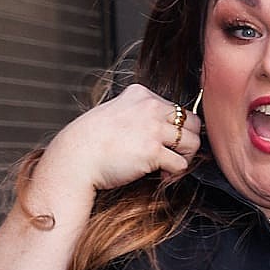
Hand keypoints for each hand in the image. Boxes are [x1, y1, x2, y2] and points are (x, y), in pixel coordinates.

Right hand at [44, 83, 201, 195]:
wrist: (77, 156)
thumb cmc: (93, 142)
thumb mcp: (117, 113)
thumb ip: (139, 115)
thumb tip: (161, 130)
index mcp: (141, 94)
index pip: (177, 109)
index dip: (175, 130)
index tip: (163, 144)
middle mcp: (150, 107)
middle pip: (193, 123)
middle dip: (188, 142)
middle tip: (174, 156)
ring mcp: (152, 128)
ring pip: (193, 143)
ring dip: (185, 159)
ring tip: (168, 167)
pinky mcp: (153, 151)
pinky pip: (181, 164)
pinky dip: (175, 174)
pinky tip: (161, 176)